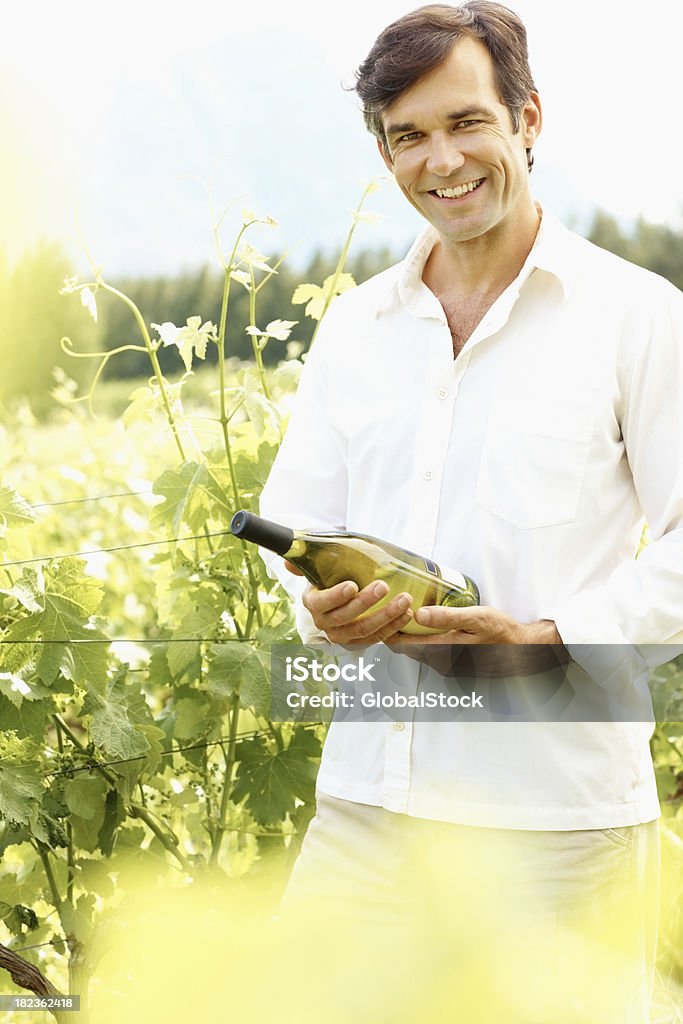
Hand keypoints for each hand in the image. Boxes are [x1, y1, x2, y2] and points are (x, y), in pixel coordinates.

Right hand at [284, 560, 413, 645]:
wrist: (344, 590)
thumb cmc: (331, 574)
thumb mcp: (318, 563)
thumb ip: (305, 559)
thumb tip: (288, 560)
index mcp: (312, 602)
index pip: (321, 603)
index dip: (336, 596)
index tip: (353, 585)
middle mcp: (325, 622)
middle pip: (345, 617)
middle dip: (366, 603)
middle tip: (383, 587)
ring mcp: (344, 634)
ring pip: (364, 629)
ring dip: (386, 616)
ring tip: (404, 601)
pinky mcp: (361, 640)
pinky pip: (378, 637)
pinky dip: (393, 627)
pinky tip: (406, 614)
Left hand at [387, 605, 568, 676]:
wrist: (522, 649)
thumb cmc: (501, 632)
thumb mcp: (476, 618)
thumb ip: (446, 617)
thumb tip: (418, 614)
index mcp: (443, 652)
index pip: (403, 645)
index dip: (390, 630)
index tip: (385, 611)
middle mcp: (441, 663)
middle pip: (407, 649)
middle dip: (395, 630)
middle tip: (390, 608)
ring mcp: (447, 665)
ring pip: (417, 650)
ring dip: (408, 634)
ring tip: (403, 611)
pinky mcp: (452, 663)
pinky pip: (428, 651)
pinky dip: (420, 638)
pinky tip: (423, 623)